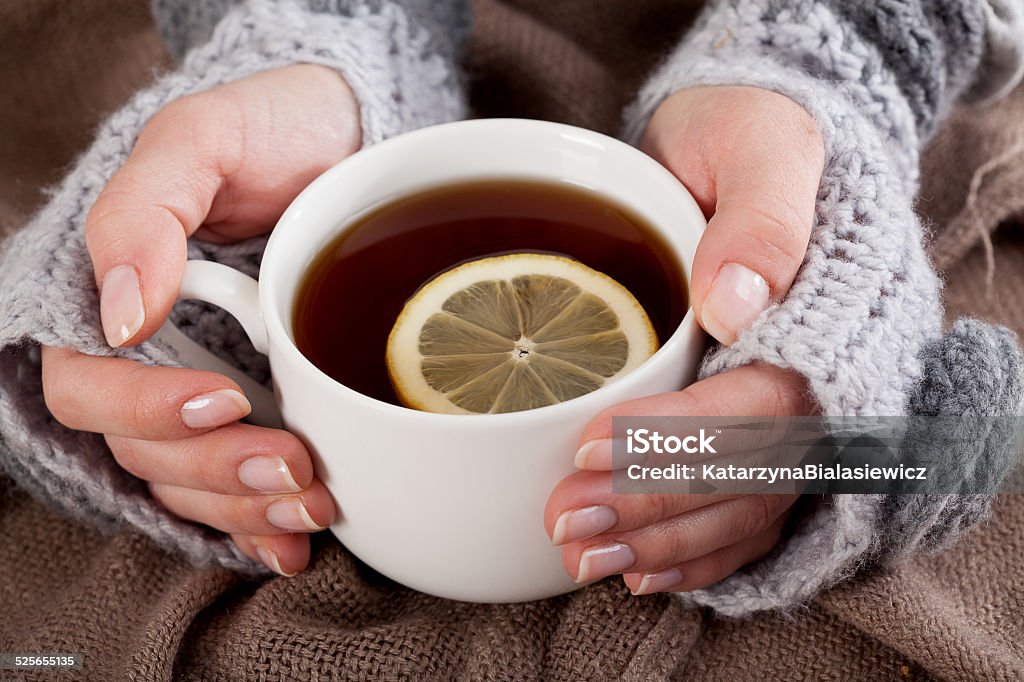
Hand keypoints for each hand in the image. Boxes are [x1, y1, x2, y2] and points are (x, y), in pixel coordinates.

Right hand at [41, 65, 361, 575]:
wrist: (347, 143)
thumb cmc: (269, 128)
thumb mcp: (202, 139)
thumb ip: (144, 210)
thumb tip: (120, 314)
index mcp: (113, 296)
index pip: (86, 384)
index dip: (144, 409)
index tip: (220, 399)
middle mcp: (150, 354)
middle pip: (143, 449)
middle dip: (215, 472)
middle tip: (294, 465)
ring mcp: (202, 386)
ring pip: (190, 482)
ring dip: (246, 507)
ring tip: (313, 501)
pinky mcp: (257, 408)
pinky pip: (235, 489)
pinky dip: (260, 524)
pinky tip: (294, 540)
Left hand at [544, 86, 824, 593]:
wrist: (745, 143)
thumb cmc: (747, 133)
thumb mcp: (755, 145)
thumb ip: (761, 216)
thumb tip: (737, 303)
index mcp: (826, 322)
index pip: (757, 405)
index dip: (676, 439)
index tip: (586, 447)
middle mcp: (819, 382)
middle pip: (747, 474)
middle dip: (651, 506)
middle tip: (565, 524)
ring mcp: (791, 413)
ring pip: (743, 507)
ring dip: (662, 542)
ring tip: (581, 559)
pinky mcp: (758, 428)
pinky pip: (747, 513)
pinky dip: (695, 553)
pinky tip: (639, 571)